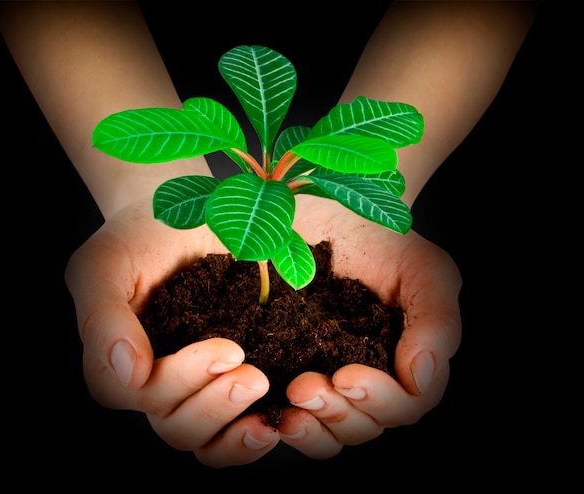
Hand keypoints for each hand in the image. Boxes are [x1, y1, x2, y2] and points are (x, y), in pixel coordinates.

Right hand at [65, 198, 281, 467]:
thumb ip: (103, 317)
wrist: (190, 209)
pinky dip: (252, 436)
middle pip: (175, 424)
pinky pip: (235, 430)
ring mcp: (197, 385)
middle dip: (214, 406)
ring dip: (235, 430)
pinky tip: (280, 421)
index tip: (228, 349)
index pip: (137, 394)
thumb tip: (130, 374)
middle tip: (254, 376)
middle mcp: (158, 380)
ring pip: (204, 439)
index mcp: (122, 359)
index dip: (179, 381)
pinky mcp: (232, 379)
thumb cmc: (142, 234)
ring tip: (267, 395)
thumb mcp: (107, 263)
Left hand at [276, 194, 461, 458]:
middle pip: (362, 426)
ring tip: (289, 399)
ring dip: (310, 427)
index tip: (348, 376)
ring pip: (325, 432)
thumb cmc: (382, 237)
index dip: (381, 402)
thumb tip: (421, 377)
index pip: (404, 405)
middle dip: (338, 414)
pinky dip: (275, 421)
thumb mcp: (424, 269)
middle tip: (306, 387)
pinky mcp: (281, 365)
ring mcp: (322, 374)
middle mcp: (363, 375)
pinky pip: (282, 413)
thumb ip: (436, 322)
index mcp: (400, 361)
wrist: (325, 205)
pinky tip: (263, 409)